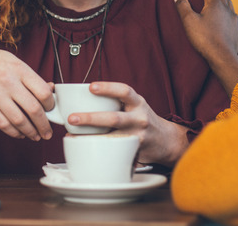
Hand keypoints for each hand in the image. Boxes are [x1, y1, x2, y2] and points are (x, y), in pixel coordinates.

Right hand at [0, 42, 54, 140]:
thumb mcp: (13, 62)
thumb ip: (31, 77)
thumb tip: (50, 89)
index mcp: (19, 69)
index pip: (43, 92)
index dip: (51, 105)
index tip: (51, 110)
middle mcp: (8, 82)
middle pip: (34, 110)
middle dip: (44, 125)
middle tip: (48, 132)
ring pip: (19, 121)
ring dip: (31, 132)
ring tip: (36, 136)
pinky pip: (3, 125)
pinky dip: (15, 133)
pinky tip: (20, 133)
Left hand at [66, 82, 188, 166]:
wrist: (165, 140)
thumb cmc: (141, 119)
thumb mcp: (134, 105)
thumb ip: (116, 102)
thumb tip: (82, 99)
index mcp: (138, 103)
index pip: (125, 91)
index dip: (107, 88)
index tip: (90, 87)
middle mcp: (139, 119)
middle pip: (115, 118)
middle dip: (91, 118)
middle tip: (72, 118)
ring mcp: (137, 137)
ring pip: (113, 138)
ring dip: (91, 137)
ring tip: (73, 136)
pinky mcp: (134, 151)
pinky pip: (115, 151)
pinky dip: (98, 149)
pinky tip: (84, 148)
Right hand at [173, 0, 237, 94]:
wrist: (223, 57)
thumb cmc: (204, 39)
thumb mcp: (189, 22)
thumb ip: (183, 7)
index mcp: (214, 4)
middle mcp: (226, 7)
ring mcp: (233, 17)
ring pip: (227, 0)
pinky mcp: (236, 27)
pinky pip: (231, 12)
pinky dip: (224, 7)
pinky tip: (221, 14)